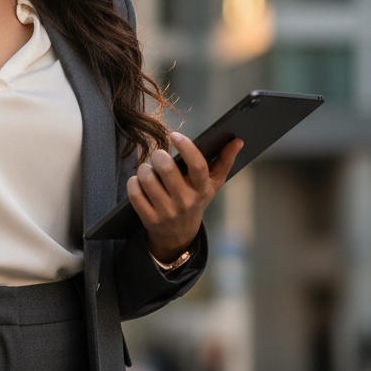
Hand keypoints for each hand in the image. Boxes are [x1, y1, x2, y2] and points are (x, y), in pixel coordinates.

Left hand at [126, 132, 242, 263]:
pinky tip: (140, 182)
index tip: (175, 135)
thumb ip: (224, 161)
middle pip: (166, 168)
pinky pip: (135, 192)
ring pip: (147, 178)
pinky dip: (133, 182)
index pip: (198, 165)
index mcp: (202, 189)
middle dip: (158, 155)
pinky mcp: (149, 219)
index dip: (186, 147)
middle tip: (158, 156)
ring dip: (144, 168)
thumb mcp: (212, 184)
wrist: (179, 234)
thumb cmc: (195, 199)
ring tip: (148, 170)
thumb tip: (237, 140)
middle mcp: (185, 201)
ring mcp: (167, 212)